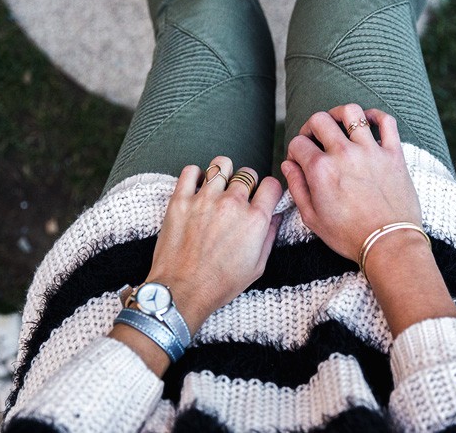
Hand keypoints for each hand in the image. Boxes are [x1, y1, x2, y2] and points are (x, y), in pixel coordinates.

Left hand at [146, 156, 282, 333]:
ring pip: (221, 164)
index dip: (269, 190)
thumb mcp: (257, 266)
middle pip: (247, 173)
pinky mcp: (180, 200)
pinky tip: (197, 187)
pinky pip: (191, 170)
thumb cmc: (220, 284)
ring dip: (224, 173)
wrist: (183, 291)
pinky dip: (195, 174)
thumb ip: (269, 236)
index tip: (263, 196)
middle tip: (238, 197)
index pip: (271, 184)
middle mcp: (232, 204)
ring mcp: (205, 199)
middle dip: (247, 183)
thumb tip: (275, 216)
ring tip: (219, 185)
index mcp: (255, 220)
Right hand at [282, 104, 422, 262]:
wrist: (389, 244)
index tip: (300, 161)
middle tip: (314, 140)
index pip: (298, 143)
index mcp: (321, 170)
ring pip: (352, 112)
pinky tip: (368, 122)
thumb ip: (297, 187)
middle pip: (319, 120)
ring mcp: (371, 151)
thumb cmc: (349, 235)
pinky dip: (376, 116)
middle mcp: (344, 154)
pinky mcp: (393, 154)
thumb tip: (289, 165)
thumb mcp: (312, 217)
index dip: (294, 151)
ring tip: (338, 124)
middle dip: (311, 127)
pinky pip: (387, 122)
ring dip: (340, 114)